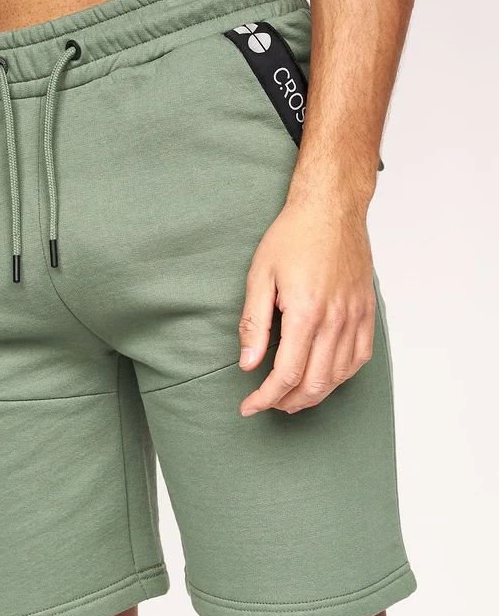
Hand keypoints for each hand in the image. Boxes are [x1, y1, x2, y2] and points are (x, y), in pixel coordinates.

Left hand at [238, 195, 375, 415]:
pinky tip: (324, 378)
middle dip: (288, 402)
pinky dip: (341, 376)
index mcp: (306, 312)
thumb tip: (248, 364)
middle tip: (268, 404)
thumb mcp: (260, 276)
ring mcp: (355, 316)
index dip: (266, 397)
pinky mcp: (367, 311)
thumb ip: (254, 324)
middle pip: (315, 382)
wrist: (331, 208)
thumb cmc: (293, 236)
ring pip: (339, 375)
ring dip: (314, 394)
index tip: (249, 406)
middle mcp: (335, 319)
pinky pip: (360, 356)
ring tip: (291, 398)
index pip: (287, 374)